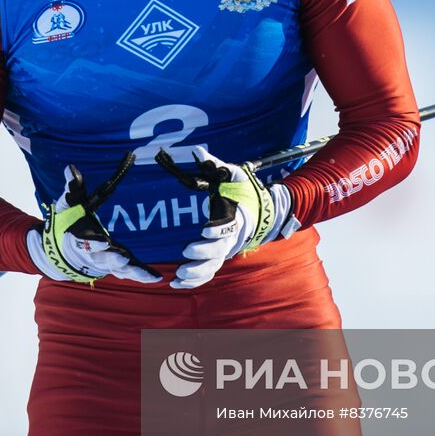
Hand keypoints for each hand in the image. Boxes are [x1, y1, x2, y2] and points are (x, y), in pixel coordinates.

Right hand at [26, 153, 160, 283]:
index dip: (93, 242)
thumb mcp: (69, 204)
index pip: (84, 242)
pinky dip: (141, 275)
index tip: (103, 242)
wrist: (63, 250)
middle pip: (104, 258)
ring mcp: (105, 262)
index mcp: (80, 238)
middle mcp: (93, 254)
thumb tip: (70, 169)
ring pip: (118, 269)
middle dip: (114, 259)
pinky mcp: (115, 266)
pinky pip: (128, 273)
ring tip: (147, 275)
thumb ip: (72, 188)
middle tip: (124, 258)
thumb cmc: (69, 222)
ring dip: (131, 271)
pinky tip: (156, 277)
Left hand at [155, 147, 299, 288]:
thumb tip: (197, 151)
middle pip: (219, 251)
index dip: (218, 230)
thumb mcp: (231, 175)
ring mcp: (225, 250)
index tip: (205, 230)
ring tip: (178, 275)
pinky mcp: (218, 258)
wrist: (258, 211)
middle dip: (203, 253)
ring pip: (213, 266)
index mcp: (236, 218)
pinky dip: (194, 281)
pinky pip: (208, 273)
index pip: (228, 227)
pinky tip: (177, 284)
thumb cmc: (241, 191)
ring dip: (197, 272)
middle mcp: (232, 238)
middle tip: (186, 251)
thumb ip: (215, 165)